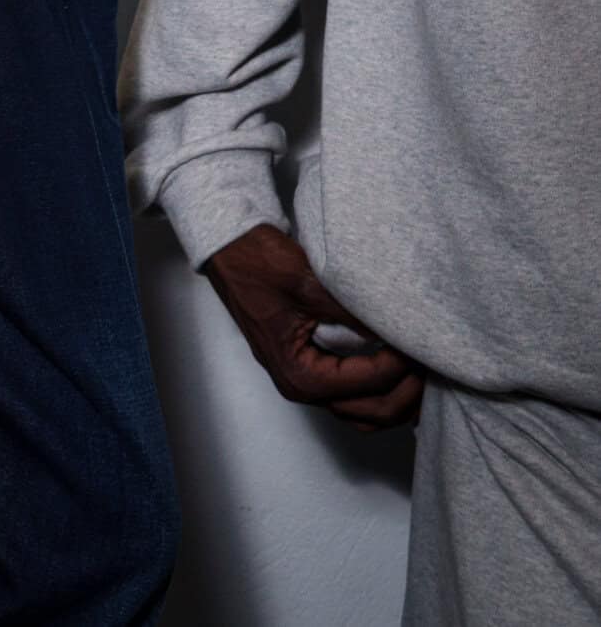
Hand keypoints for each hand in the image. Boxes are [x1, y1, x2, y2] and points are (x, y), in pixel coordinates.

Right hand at [205, 223, 424, 428]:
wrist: (230, 248)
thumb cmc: (259, 264)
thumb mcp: (309, 284)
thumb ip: (354, 313)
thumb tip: (399, 330)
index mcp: (299, 374)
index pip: (366, 384)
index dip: (399, 366)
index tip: (419, 343)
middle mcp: (301, 386)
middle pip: (368, 413)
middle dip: (405, 394)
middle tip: (431, 364)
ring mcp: (304, 379)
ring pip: (362, 413)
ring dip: (395, 401)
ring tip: (421, 375)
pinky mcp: (309, 367)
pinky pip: (352, 397)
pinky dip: (378, 393)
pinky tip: (398, 373)